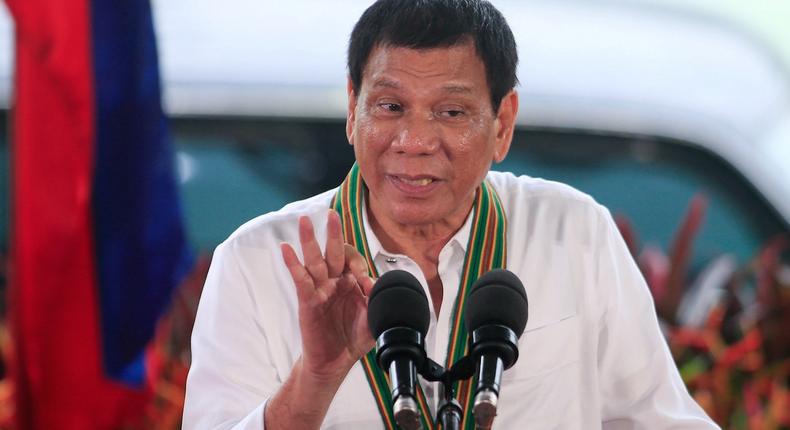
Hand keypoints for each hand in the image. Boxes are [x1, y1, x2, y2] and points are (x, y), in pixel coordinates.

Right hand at [280, 210, 375, 382]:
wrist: (336, 362)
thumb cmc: (353, 338)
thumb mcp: (374, 318)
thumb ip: (377, 298)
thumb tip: (374, 281)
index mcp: (351, 282)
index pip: (352, 259)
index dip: (358, 262)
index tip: (364, 279)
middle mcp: (334, 281)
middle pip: (333, 252)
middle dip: (333, 233)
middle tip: (332, 214)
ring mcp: (320, 289)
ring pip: (314, 260)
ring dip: (309, 240)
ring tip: (304, 221)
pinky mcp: (308, 301)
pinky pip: (300, 279)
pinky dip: (293, 264)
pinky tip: (286, 249)